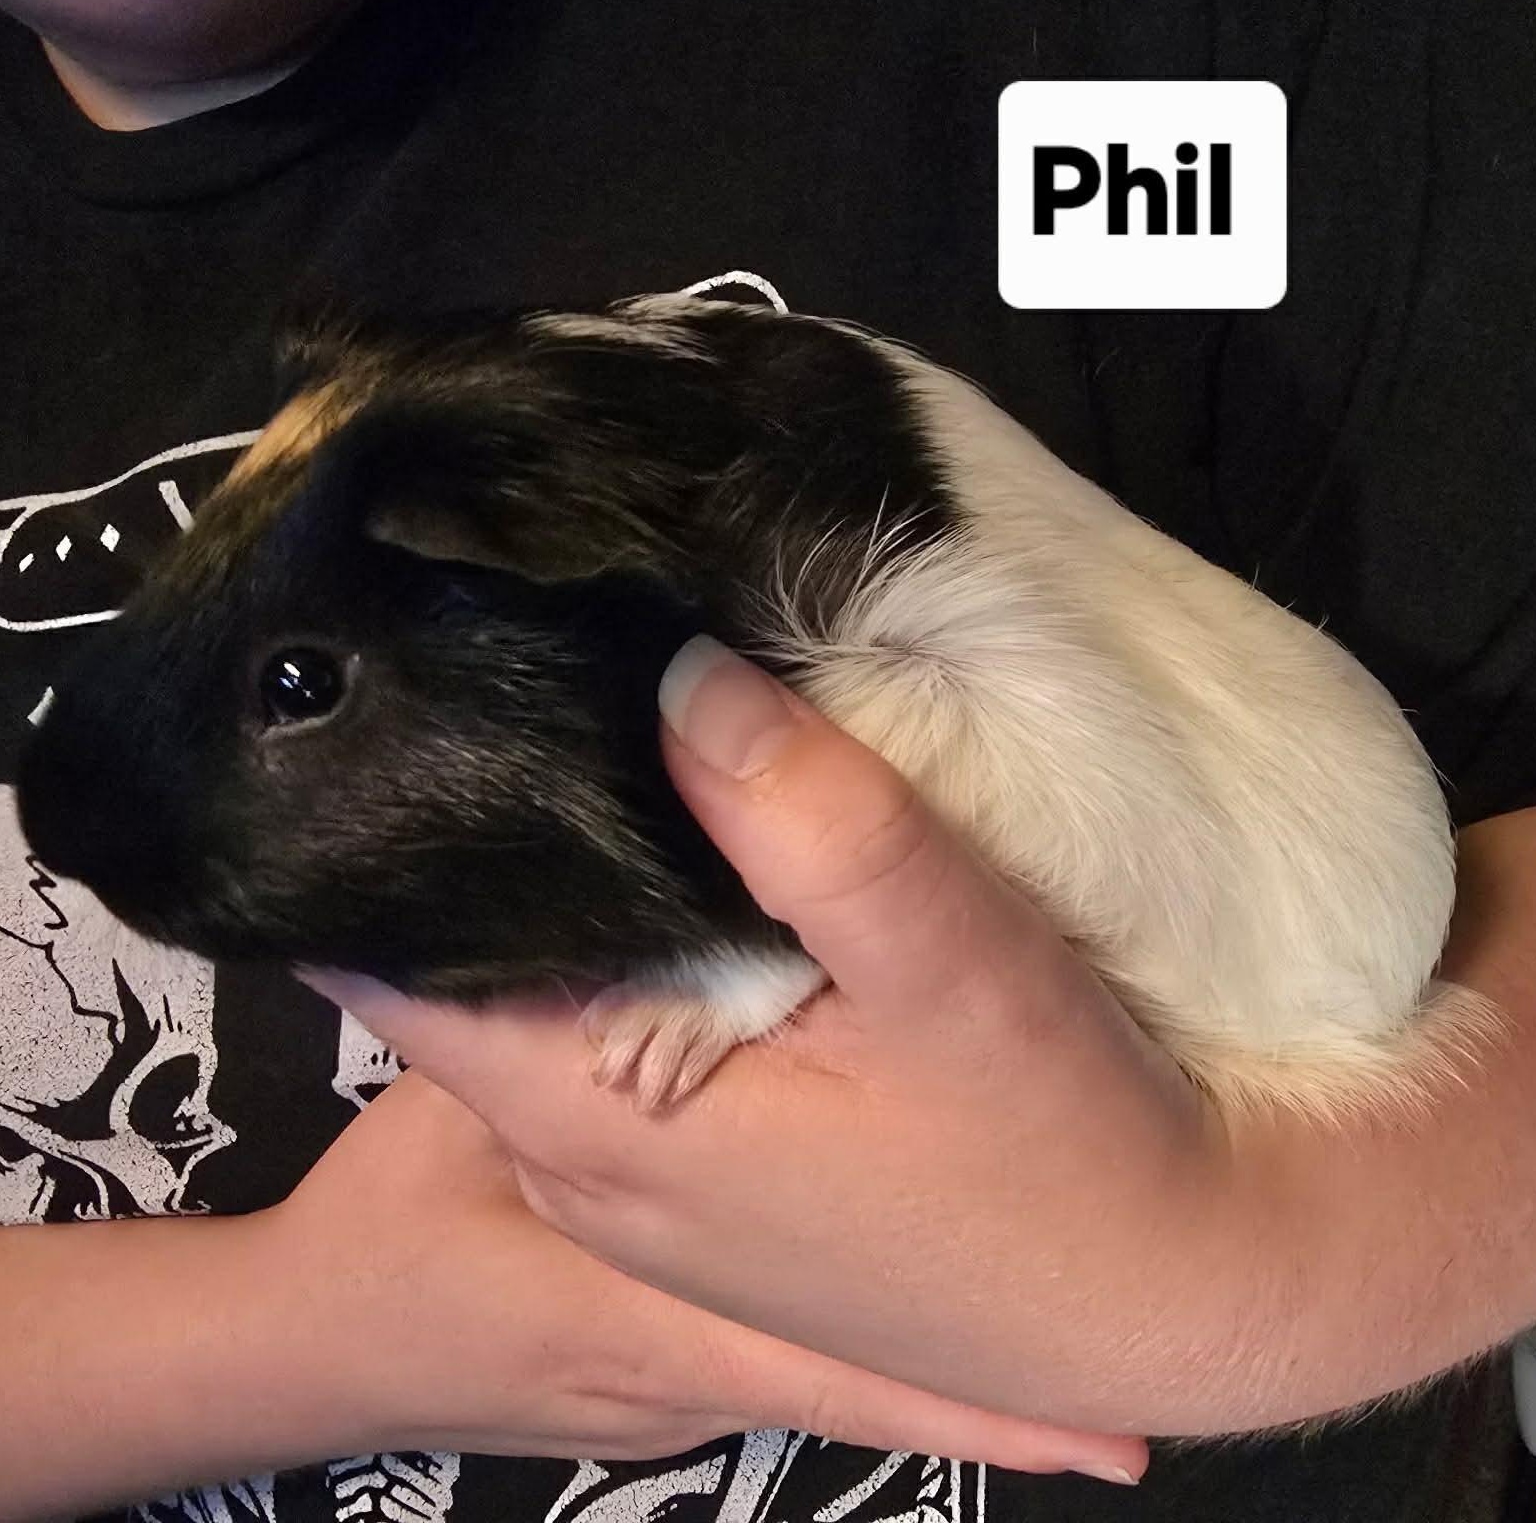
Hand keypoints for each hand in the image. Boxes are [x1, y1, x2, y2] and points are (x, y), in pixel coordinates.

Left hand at [313, 643, 1529, 1438]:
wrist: (1174, 1297)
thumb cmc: (1066, 1149)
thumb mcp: (951, 964)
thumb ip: (811, 820)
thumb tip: (677, 670)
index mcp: (587, 1121)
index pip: (391, 963)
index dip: (391, 830)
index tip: (429, 695)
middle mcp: (583, 1169)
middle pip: (472, 972)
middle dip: (496, 838)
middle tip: (544, 673)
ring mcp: (648, 1189)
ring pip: (555, 1003)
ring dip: (585, 893)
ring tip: (626, 744)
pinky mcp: (717, 1186)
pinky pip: (628, 1041)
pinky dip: (646, 951)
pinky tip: (710, 871)